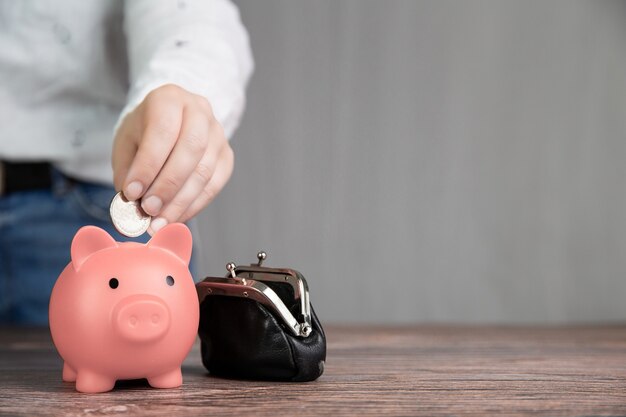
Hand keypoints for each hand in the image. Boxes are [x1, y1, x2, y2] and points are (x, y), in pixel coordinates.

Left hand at [112, 84, 233, 233]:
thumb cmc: (145, 132)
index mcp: (168, 98)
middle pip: (191, 149)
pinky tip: (176, 217)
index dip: (148, 165)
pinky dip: (194, 205)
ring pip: (205, 170)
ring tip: (160, 221)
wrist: (170, 122)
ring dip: (181, 201)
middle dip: (168, 185)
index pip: (162, 131)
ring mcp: (218, 133)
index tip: (132, 193)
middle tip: (149, 210)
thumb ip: (128, 171)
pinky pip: (215, 185)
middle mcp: (199, 111)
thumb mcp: (127, 143)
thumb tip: (132, 205)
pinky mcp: (227, 156)